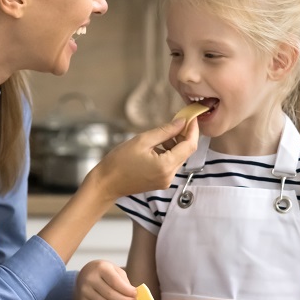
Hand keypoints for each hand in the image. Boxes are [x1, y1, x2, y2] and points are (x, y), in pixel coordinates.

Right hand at [75, 259, 137, 299]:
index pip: (115, 282)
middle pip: (110, 295)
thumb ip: (124, 281)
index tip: (135, 294)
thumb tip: (133, 295)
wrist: (85, 274)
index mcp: (100, 267)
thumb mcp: (115, 270)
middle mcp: (90, 278)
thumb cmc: (104, 271)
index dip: (127, 290)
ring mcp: (85, 291)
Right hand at [85, 116, 199, 199]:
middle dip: (184, 135)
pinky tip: (157, 146)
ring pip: (179, 157)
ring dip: (175, 144)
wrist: (106, 183)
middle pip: (186, 152)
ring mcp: (166, 181)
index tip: (191, 116)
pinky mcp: (161, 181)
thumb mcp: (142, 140)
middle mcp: (170, 176)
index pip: (190, 146)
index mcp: (166, 166)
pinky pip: (171, 164)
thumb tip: (182, 122)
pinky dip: (168, 152)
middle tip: (177, 120)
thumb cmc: (119, 161)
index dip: (193, 130)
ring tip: (161, 135)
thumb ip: (165, 131)